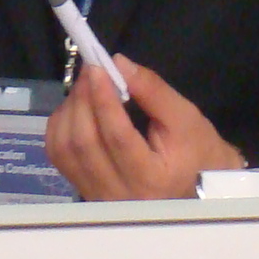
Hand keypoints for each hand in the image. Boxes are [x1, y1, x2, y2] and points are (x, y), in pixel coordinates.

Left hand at [45, 56, 245, 200]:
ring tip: (86, 88)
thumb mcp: (186, 118)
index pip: (117, 136)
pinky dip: (61, 125)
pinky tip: (77, 109)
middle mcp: (118, 193)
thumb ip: (153, 91)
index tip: (97, 68)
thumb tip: (118, 63)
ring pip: (64, 148)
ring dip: (69, 110)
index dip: (103, 98)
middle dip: (82, 99)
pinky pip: (59, 154)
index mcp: (150, 180)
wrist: (200, 189)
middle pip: (84, 142)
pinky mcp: (85, 189)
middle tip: (91, 71)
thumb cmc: (198, 152)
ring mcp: (97, 195)